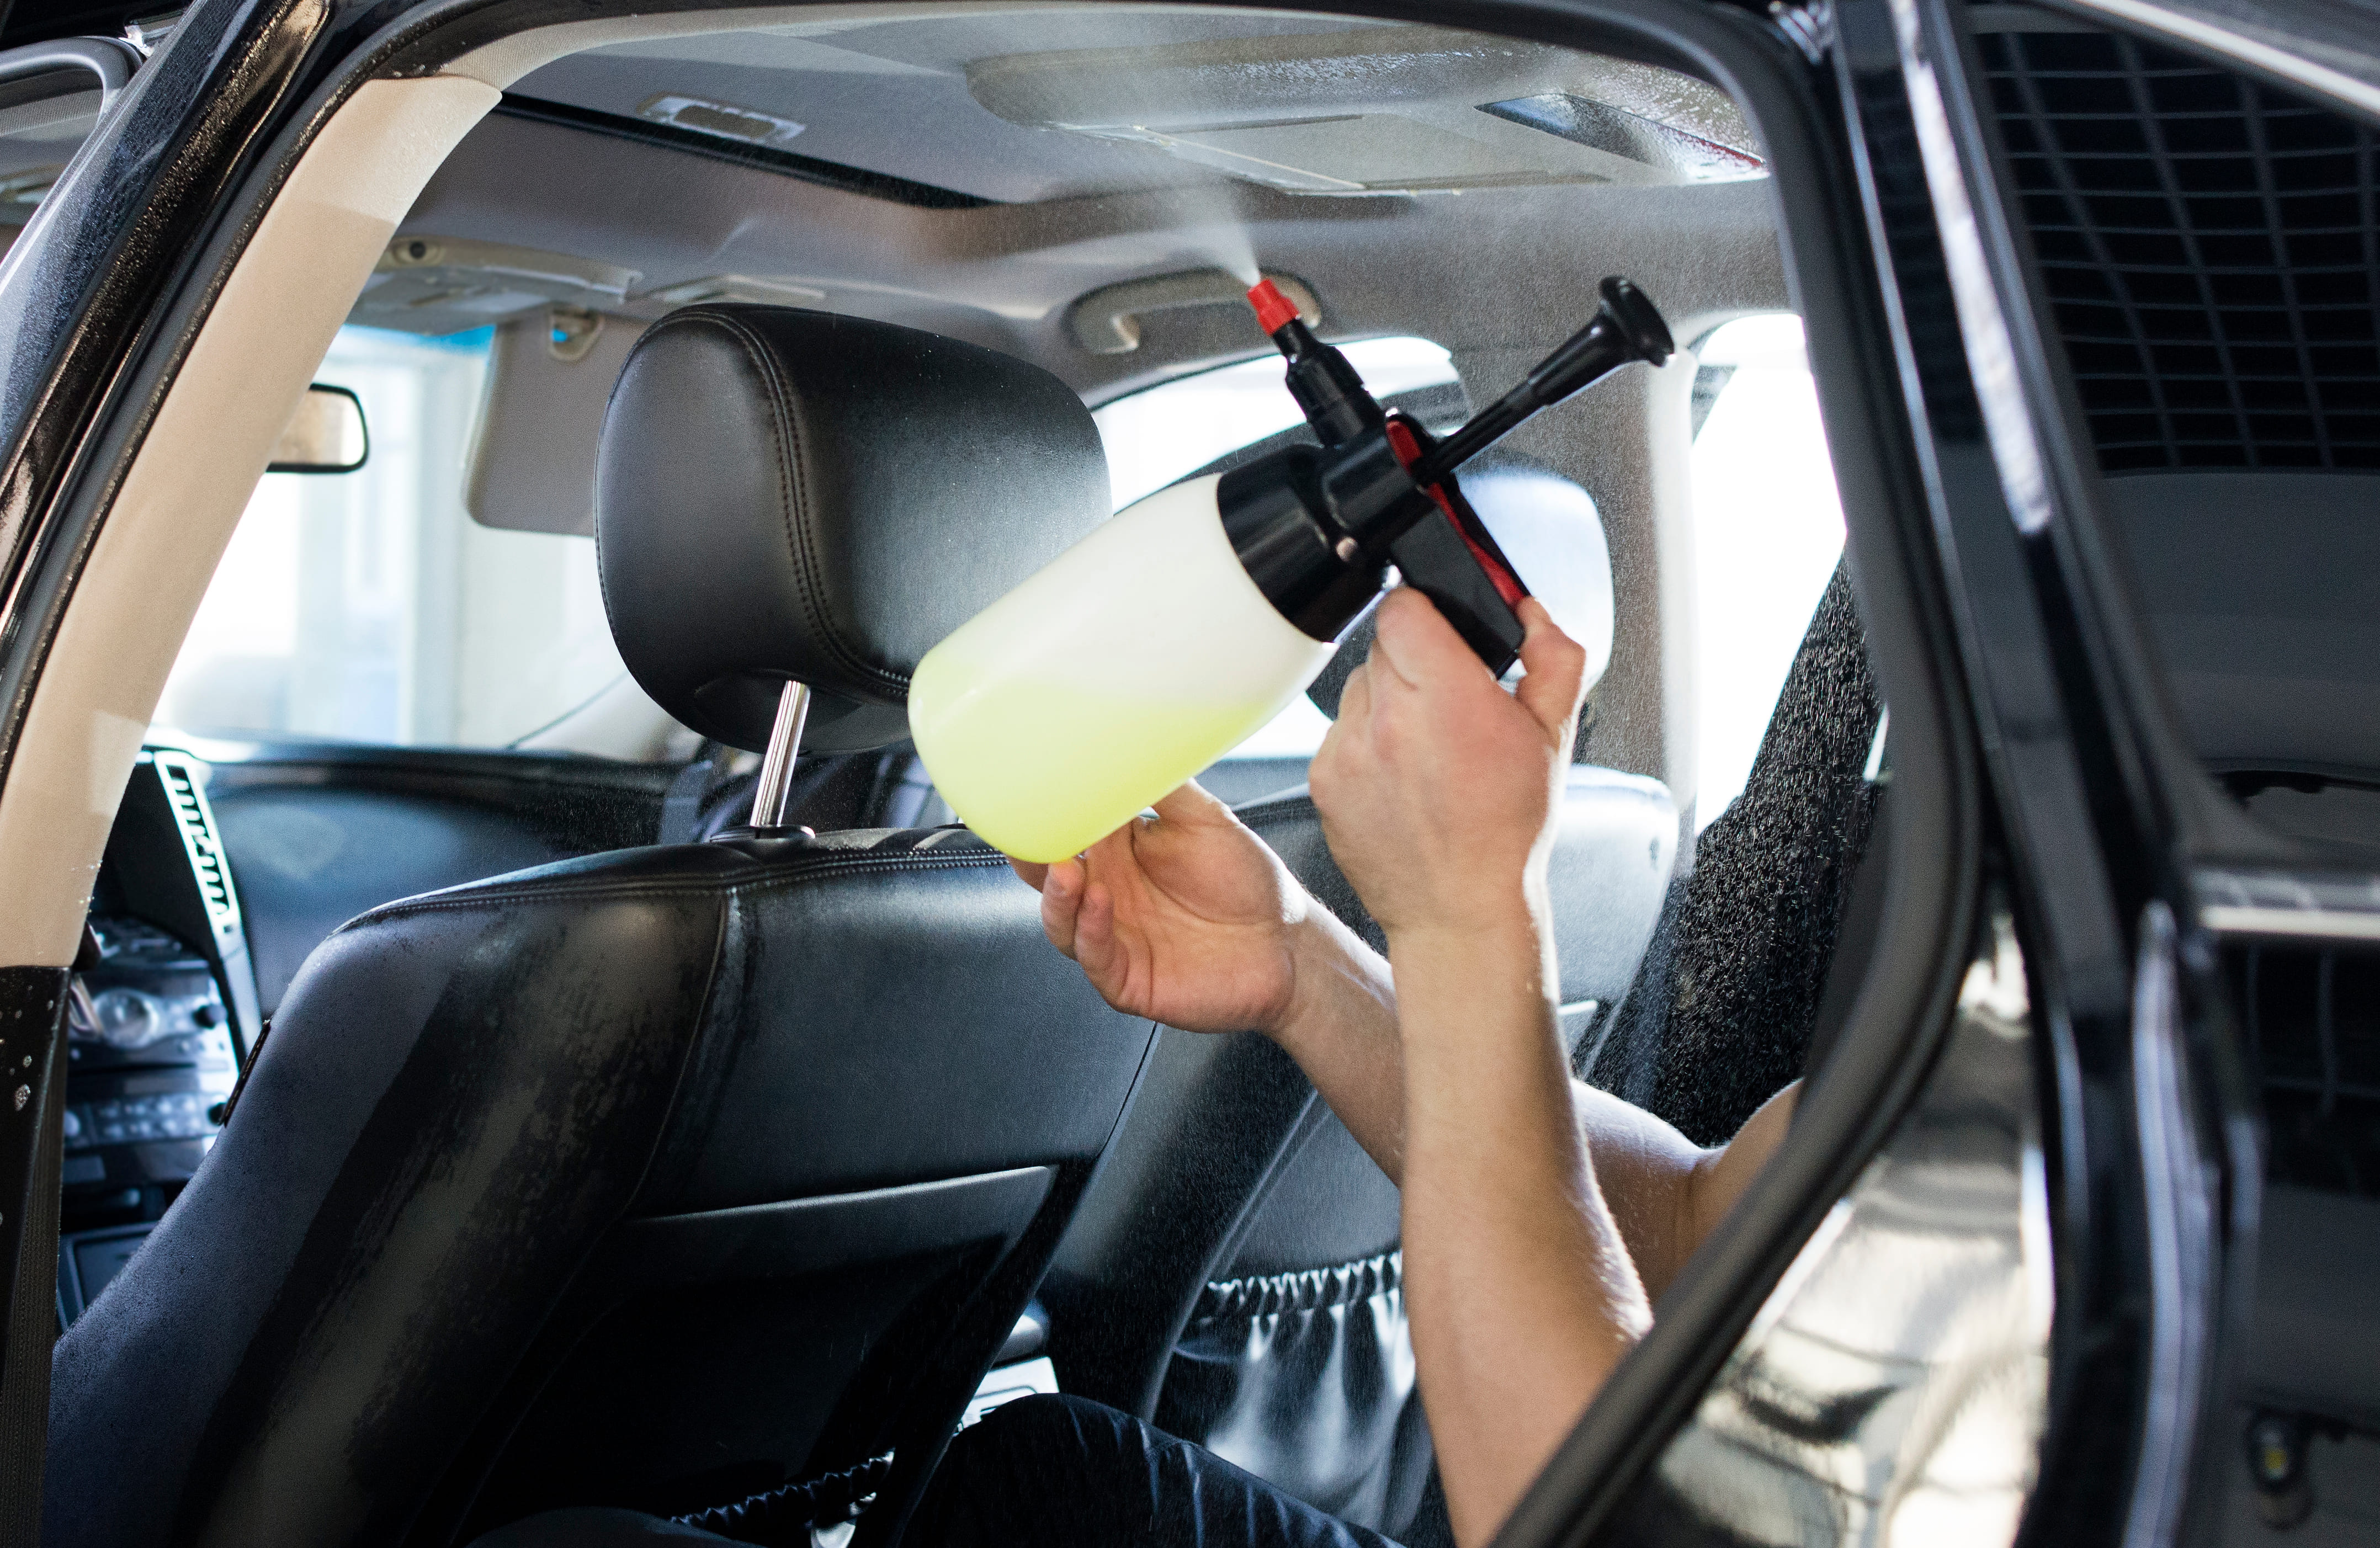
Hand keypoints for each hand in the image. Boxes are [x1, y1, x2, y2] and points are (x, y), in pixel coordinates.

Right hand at [1013, 781, 1320, 1035]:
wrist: (1288, 942)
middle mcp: (1108, 893)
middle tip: (1031, 834)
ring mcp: (1113, 936)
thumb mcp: (1206, 820)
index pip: (1067, 829)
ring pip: (1061, 920)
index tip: (1036, 789)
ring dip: (1057, 896)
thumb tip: (1133, 742)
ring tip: (1066, 869)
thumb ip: (1165, 787)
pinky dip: (1089, 931)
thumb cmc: (1247, 882)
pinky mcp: (1127, 978)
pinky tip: (1099, 903)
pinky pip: (1094, 958)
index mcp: (1118, 852)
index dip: (1047, 813)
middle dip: (1032, 857)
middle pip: (1047, 876)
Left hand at [1308, 591, 1588, 944]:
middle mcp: (1390, 719)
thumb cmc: (1507, 833)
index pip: (1404, 607)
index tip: (1443, 632)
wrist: (1460, 910)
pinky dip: (1364, 741)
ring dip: (1387, 700)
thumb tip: (1531, 613)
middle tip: (1447, 701)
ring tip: (1424, 747)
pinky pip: (1339, 731)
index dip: (1427, 612)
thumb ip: (1552, 659)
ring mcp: (1348, 750)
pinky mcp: (1322, 778)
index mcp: (1450, 698)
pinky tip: (1399, 775)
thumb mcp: (1552, 739)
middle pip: (1383, 643)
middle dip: (1417, 659)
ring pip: (1359, 686)